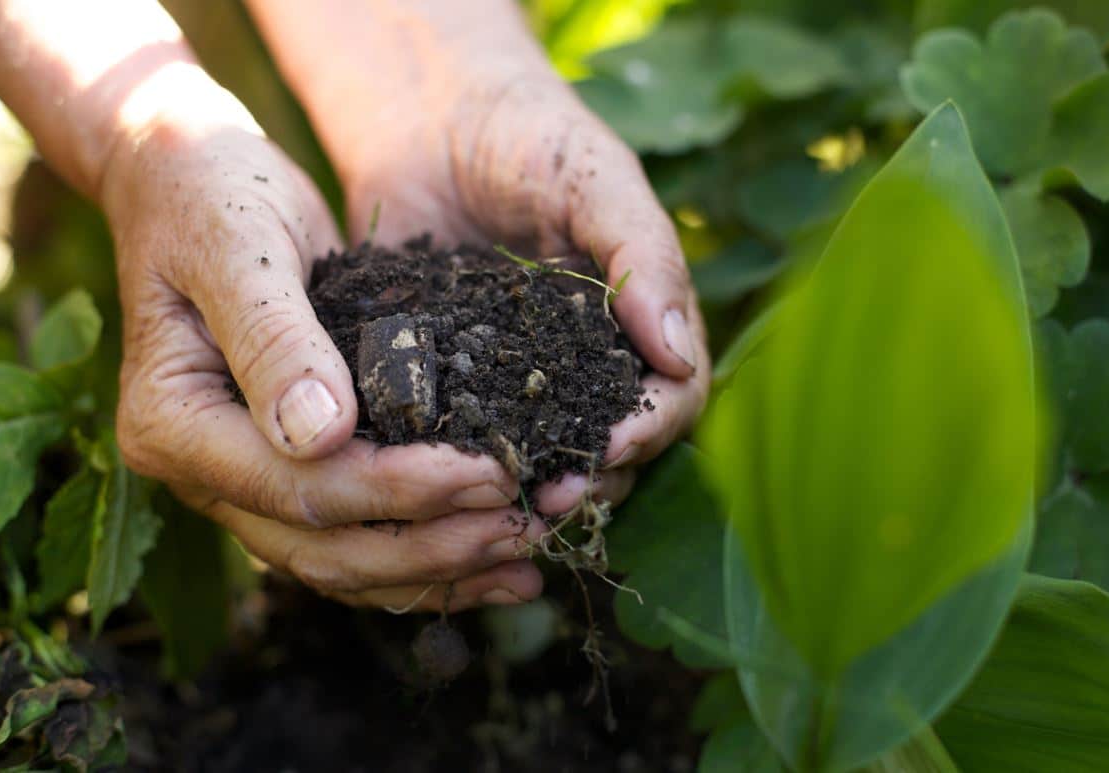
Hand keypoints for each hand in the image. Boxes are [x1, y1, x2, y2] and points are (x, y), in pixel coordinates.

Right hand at [101, 74, 554, 610]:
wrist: (191, 180)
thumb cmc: (212, 195)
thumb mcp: (241, 247)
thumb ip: (274, 338)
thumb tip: (322, 435)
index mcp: (173, 423)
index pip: (296, 486)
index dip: (398, 490)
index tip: (492, 474)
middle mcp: (201, 472)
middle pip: (323, 546)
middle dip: (432, 545)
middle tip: (526, 529)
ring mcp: (242, 480)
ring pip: (342, 561)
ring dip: (438, 569)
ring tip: (527, 560)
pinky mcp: (288, 469)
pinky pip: (355, 534)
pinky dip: (424, 553)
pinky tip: (494, 557)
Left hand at [295, 18, 711, 511]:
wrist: (430, 119)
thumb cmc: (531, 135)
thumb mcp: (597, 181)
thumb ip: (644, 258)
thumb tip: (678, 355)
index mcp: (639, 323)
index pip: (672, 397)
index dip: (651, 430)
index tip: (610, 446)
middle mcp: (587, 362)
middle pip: (614, 445)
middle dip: (590, 478)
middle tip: (548, 499)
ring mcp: (521, 378)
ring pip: (545, 455)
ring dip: (531, 488)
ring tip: (501, 507)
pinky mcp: (455, 381)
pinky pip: (468, 434)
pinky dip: (463, 463)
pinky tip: (441, 480)